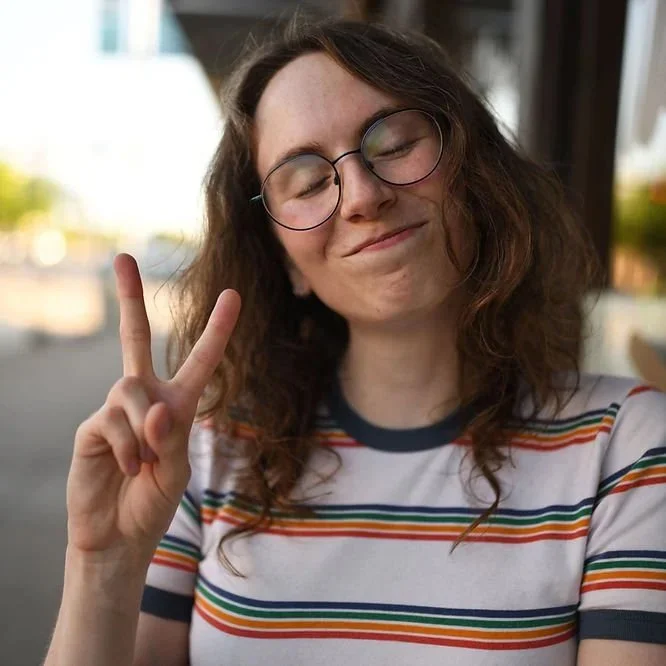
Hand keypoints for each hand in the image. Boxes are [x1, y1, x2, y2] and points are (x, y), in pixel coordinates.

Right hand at [66, 253, 239, 562]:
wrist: (119, 536)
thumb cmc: (154, 501)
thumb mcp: (178, 467)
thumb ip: (172, 434)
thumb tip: (152, 405)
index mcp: (177, 404)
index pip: (199, 360)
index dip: (216, 329)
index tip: (232, 295)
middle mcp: (145, 398)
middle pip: (135, 338)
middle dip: (128, 298)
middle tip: (123, 257)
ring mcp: (115, 410)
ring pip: (131, 387)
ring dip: (145, 427)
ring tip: (147, 462)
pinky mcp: (92, 427)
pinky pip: (113, 420)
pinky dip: (131, 447)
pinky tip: (130, 469)